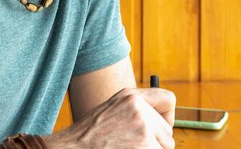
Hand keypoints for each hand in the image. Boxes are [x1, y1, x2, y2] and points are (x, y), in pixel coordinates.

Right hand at [43, 87, 175, 148]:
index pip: (168, 100)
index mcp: (130, 96)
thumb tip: (163, 125)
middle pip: (167, 131)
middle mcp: (138, 106)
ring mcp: (142, 126)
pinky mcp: (145, 145)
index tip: (158, 129)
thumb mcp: (112, 112)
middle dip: (155, 142)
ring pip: (165, 147)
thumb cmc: (89, 136)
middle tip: (131, 145)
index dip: (167, 117)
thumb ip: (135, 111)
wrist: (72, 148)